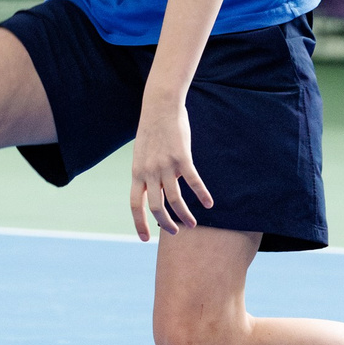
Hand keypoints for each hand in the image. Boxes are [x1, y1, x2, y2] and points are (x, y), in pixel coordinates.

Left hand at [128, 98, 212, 240]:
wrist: (160, 105)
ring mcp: (165, 166)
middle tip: (175, 232)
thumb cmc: (152, 129)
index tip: (144, 239)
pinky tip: (209, 204)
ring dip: (184, 215)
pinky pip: (193, 182)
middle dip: (166, 223)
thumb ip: (145, 172)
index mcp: (137, 172)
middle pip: (155, 207)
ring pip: (175, 199)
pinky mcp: (182, 158)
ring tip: (192, 224)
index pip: (134, 204)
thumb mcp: (141, 153)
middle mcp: (149, 172)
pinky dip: (202, 195)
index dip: (138, 223)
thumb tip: (152, 188)